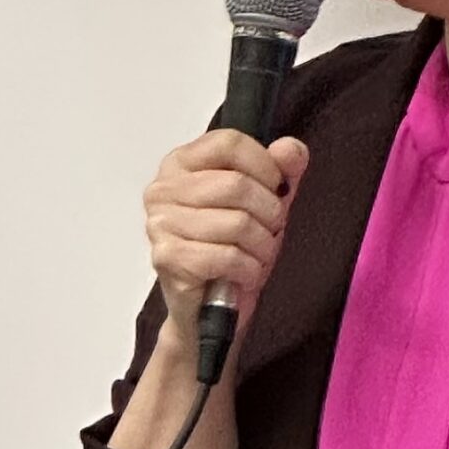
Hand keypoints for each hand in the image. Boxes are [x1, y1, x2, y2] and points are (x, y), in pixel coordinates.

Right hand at [143, 129, 309, 350]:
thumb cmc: (235, 247)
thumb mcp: (268, 201)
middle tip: (269, 230)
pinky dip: (249, 269)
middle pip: (237, 184)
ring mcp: (160, 223)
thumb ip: (283, 169)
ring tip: (257, 254)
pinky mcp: (166, 258)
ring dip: (262, 245)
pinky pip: (226, 256)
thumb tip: (289, 149)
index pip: (230, 143)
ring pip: (237, 222)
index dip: (266, 166)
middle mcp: (163, 188)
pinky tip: (245, 273)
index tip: (277, 188)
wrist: (212, 306)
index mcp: (183, 162)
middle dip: (270, 213)